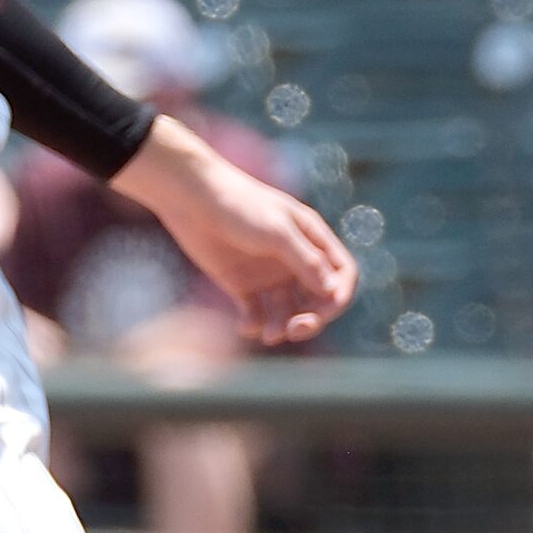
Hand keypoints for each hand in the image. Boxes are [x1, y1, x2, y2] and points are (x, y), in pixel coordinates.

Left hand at [115, 118, 357, 344]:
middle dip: (312, 318)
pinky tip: (245, 326)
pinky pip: (258, 315)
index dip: (339, 295)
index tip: (326, 311)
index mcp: (311, 239)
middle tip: (294, 330)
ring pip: (288, 312)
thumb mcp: (277, 231)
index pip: (341, 274)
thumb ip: (306, 260)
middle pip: (317, 300)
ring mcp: (269, 274)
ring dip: (284, 327)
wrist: (191, 199)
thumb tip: (332, 291)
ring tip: (268, 334)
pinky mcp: (242, 286)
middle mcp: (294, 259)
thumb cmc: (239, 205)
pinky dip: (256, 325)